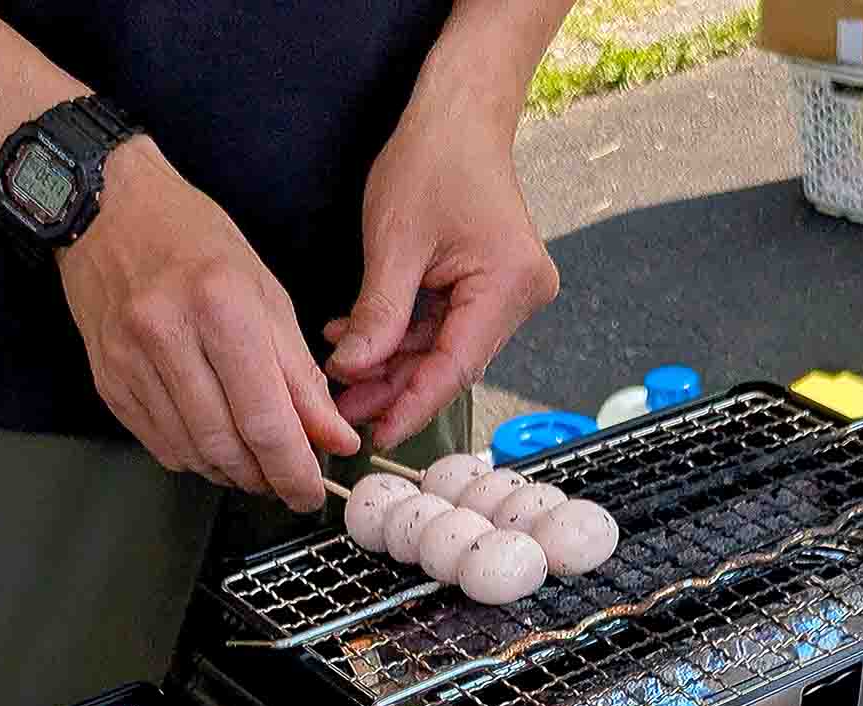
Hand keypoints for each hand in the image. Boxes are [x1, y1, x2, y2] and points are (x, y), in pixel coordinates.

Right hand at [57, 141, 358, 506]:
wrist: (107, 210)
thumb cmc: (190, 239)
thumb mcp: (264, 291)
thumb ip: (300, 372)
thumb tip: (331, 436)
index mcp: (219, 304)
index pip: (264, 417)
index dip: (294, 469)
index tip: (311, 491)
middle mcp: (167, 333)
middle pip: (226, 444)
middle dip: (265, 477)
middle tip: (288, 482)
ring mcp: (129, 360)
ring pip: (192, 452)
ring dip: (231, 472)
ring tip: (254, 464)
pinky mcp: (108, 379)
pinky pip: (160, 444)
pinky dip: (195, 456)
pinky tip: (213, 443)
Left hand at [325, 111, 558, 452]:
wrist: (460, 114)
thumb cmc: (436, 156)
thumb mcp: (394, 241)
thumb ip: (377, 315)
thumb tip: (352, 369)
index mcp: (507, 284)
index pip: (455, 367)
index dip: (412, 405)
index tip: (379, 435)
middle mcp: (520, 296)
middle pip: (450, 363)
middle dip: (394, 386)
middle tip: (344, 411)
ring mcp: (508, 293)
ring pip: (442, 349)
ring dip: (392, 363)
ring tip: (342, 378)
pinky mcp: (491, 287)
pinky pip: (443, 326)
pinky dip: (402, 336)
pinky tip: (361, 343)